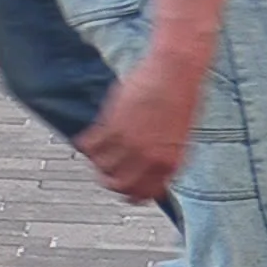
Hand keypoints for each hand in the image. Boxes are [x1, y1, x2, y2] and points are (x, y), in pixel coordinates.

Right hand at [79, 69, 202, 203]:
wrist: (175, 72)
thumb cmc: (181, 98)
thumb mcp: (179, 137)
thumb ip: (163, 156)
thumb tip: (145, 168)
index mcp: (170, 163)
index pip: (145, 193)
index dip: (130, 193)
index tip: (123, 187)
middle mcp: (150, 157)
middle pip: (119, 185)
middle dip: (108, 181)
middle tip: (104, 171)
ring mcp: (130, 142)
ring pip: (101, 165)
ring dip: (96, 160)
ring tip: (97, 150)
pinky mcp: (113, 125)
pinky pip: (90, 143)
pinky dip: (85, 142)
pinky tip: (88, 135)